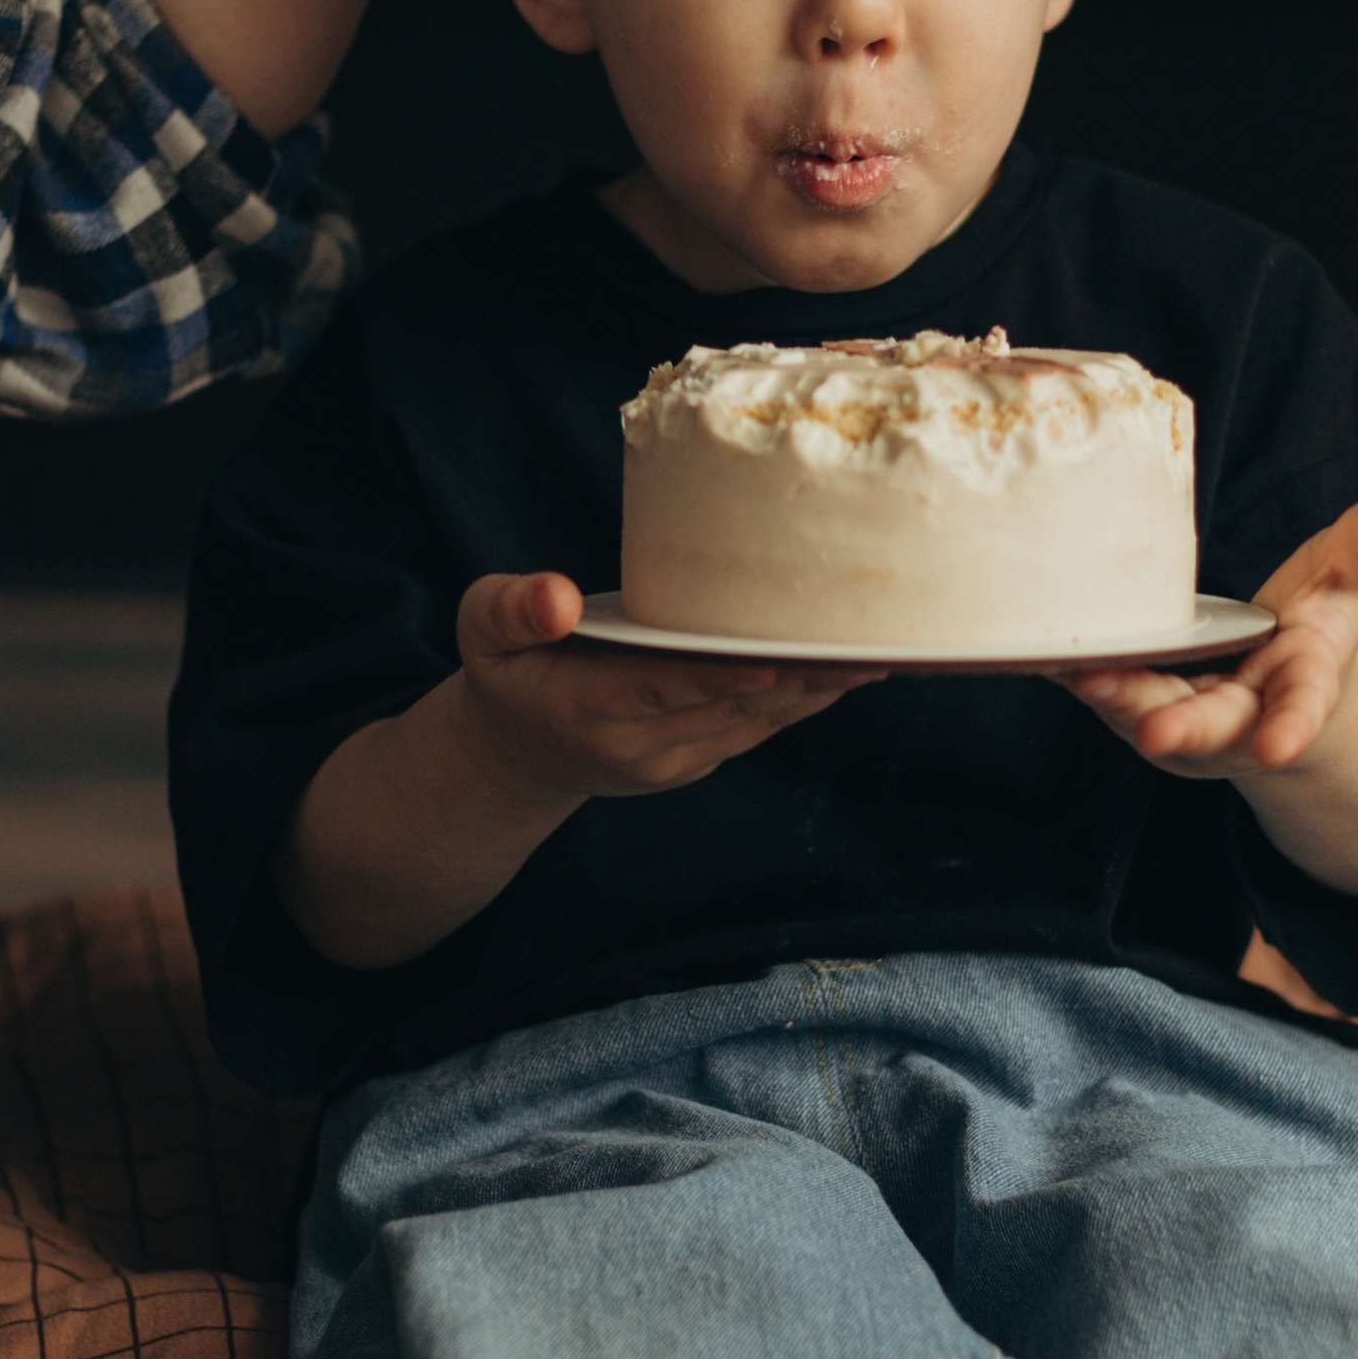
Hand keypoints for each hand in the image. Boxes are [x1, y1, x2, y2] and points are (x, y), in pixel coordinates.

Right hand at [450, 572, 883, 805]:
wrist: (520, 752)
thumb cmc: (507, 671)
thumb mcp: (481, 631)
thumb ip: (510, 608)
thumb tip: (556, 598)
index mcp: (585, 709)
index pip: (659, 692)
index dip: (716, 680)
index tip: (770, 666)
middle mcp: (638, 746)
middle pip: (728, 708)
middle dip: (796, 680)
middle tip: (861, 646)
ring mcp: (675, 760)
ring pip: (758, 724)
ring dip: (817, 693)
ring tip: (877, 654)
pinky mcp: (702, 758)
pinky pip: (764, 729)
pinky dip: (809, 700)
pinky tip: (852, 670)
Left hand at [1054, 487, 1357, 898]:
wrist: (1262, 685)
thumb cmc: (1307, 627)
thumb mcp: (1345, 581)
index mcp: (1300, 688)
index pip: (1303, 710)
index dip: (1293, 729)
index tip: (1279, 748)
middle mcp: (1241, 716)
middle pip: (1213, 726)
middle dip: (1185, 731)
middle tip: (1156, 733)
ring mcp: (1185, 719)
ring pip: (1147, 713)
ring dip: (1116, 701)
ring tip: (1083, 676)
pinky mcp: (1136, 706)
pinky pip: (1105, 692)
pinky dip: (1077, 677)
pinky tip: (1045, 653)